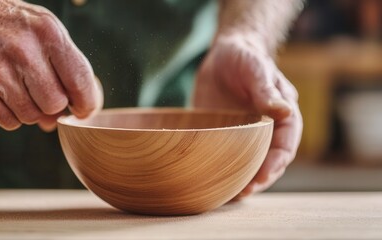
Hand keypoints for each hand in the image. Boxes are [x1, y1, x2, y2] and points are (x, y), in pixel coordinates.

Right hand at [0, 0, 102, 130]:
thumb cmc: (11, 28)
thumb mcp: (45, 30)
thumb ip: (67, 67)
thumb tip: (74, 114)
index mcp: (47, 33)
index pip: (80, 81)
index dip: (86, 103)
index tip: (82, 109)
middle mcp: (22, 51)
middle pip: (55, 104)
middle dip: (53, 105)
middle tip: (42, 94)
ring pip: (32, 117)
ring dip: (30, 110)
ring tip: (17, 87)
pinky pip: (10, 122)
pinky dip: (10, 115)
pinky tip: (2, 94)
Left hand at [193, 34, 301, 196]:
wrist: (222, 54)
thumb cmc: (245, 57)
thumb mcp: (256, 70)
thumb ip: (267, 91)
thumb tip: (285, 112)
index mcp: (281, 115)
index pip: (285, 145)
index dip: (276, 163)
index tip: (263, 177)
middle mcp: (265, 129)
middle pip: (268, 161)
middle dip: (259, 179)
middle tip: (243, 192)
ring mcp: (245, 134)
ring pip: (248, 163)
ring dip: (242, 179)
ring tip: (229, 195)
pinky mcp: (225, 135)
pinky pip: (226, 156)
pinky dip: (222, 170)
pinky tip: (211, 181)